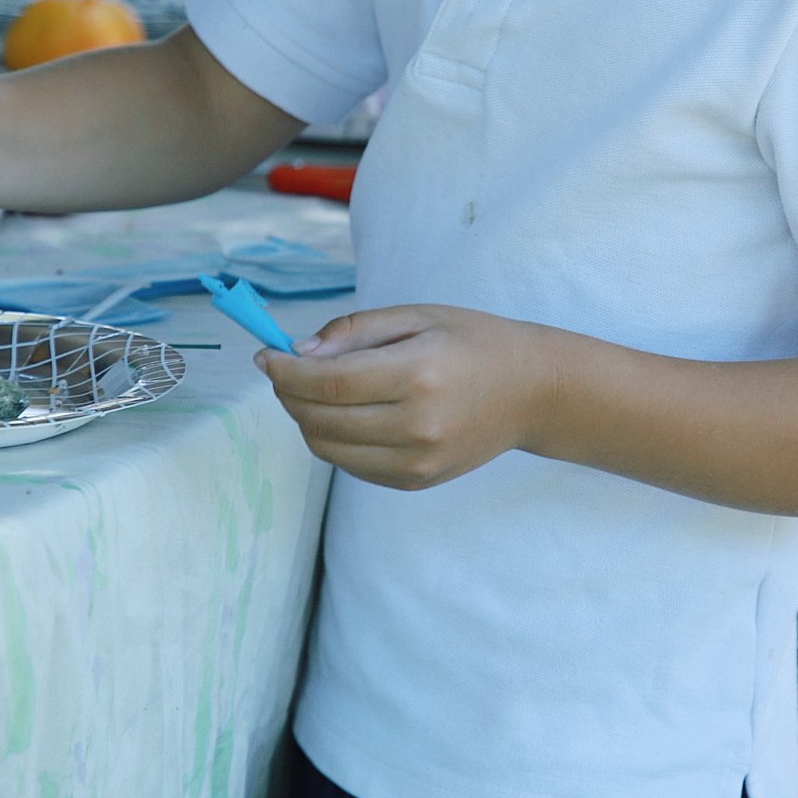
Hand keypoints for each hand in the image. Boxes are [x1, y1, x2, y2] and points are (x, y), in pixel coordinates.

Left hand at [259, 304, 558, 488]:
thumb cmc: (474, 343)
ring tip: (314, 391)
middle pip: (319, 419)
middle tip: (284, 370)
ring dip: (305, 419)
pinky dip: (334, 439)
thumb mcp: (418, 316)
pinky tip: (346, 414)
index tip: (265, 356)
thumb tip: (298, 353)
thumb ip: (355, 331)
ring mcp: (417, 462)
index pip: (326, 384)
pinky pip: (350, 464)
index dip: (284, 372)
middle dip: (288, 394)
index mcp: (418, 375)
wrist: (532, 393)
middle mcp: (416, 426)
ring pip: (327, 448)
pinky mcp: (415, 481)